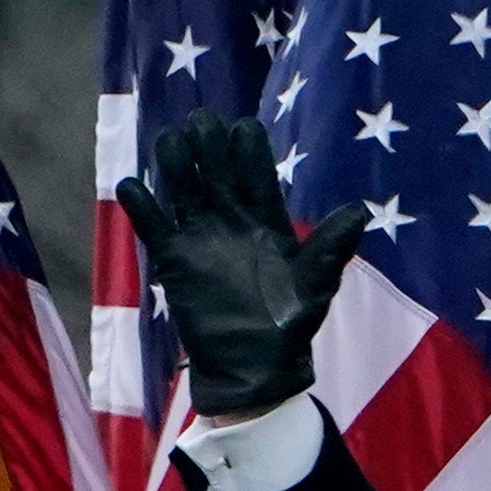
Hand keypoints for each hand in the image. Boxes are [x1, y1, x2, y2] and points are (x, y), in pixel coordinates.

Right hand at [108, 112, 372, 423]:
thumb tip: (359, 211)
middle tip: (199, 122)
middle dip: (207, 142)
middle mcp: (230, 217)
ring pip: (182, 186)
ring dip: (174, 162)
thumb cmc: (289, 326)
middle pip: (214, 166)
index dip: (247, 147)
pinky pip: (154, 226)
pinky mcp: (174, 260)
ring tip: (169, 141)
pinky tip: (131, 184)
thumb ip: (331, 247)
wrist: (252, 368)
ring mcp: (199, 236)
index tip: (241, 130)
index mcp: (266, 216)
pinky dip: (142, 206)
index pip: (255, 168)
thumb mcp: (316, 285)